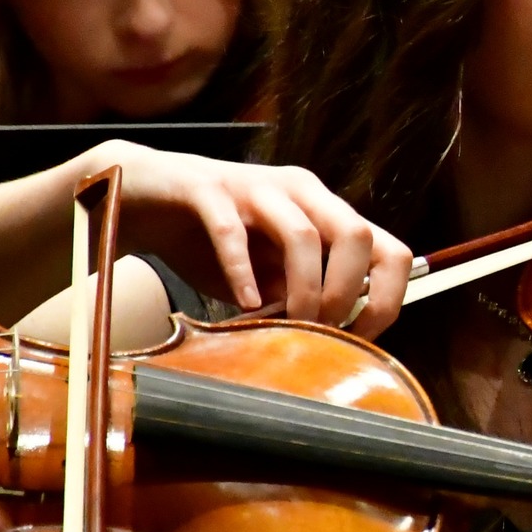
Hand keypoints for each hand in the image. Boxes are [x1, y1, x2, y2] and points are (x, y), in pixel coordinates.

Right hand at [0, 140, 413, 332]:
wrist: (141, 198)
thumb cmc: (210, 241)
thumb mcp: (265, 277)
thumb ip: (299, 299)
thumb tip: (336, 345)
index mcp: (324, 210)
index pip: (390, 248)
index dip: (387, 297)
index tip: (363, 338)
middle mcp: (300, 191)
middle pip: (358, 236)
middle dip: (347, 293)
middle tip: (323, 329)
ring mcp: (255, 186)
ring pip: (305, 234)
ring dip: (305, 288)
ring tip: (287, 322)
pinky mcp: (207, 189)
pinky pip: (232, 229)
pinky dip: (242, 271)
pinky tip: (242, 304)